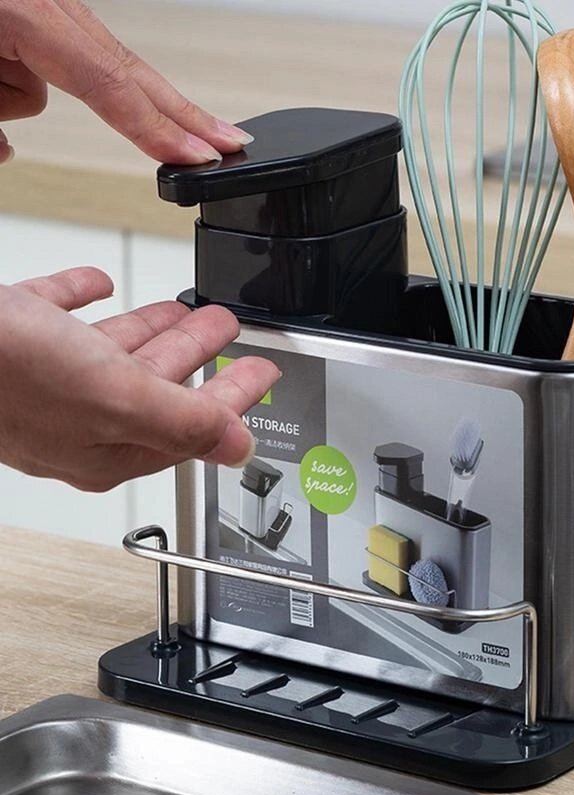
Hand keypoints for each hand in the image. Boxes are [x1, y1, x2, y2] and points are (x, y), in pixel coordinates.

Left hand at [0, 0, 252, 164]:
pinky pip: (32, 65)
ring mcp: (36, 6)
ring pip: (54, 81)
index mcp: (24, 7)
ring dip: (7, 95)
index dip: (160, 128)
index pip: (110, 82)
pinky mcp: (24, 12)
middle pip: (127, 71)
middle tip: (231, 142)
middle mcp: (42, 3)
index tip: (203, 157)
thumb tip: (4, 151)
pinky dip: (3, 83)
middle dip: (177, 113)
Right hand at [0, 268, 279, 490]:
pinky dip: (85, 302)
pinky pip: (59, 317)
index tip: (265, 372)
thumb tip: (238, 447)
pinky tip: (97, 286)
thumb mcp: (116, 399)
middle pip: (159, 387)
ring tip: (188, 310)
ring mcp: (42, 382)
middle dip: (200, 358)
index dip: (235, 397)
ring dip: (156, 331)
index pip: (193, 425)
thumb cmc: (3, 374)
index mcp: (110, 443)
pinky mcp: (10, 342)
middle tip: (230, 331)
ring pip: (116, 354)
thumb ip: (184, 422)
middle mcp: (78, 419)